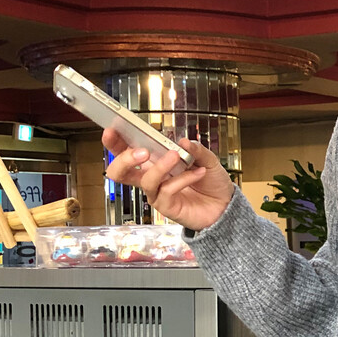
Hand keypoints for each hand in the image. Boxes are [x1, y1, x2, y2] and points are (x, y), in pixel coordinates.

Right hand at [102, 128, 234, 231]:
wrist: (225, 206)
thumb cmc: (211, 182)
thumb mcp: (207, 159)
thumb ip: (195, 149)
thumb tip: (182, 142)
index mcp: (154, 162)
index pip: (126, 151)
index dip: (115, 142)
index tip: (112, 129)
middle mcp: (151, 178)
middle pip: (120, 172)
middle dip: (124, 159)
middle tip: (141, 151)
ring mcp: (157, 193)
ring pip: (146, 180)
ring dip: (160, 166)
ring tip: (175, 156)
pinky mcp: (166, 207)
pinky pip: (167, 190)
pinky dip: (183, 179)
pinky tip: (197, 173)